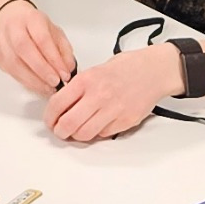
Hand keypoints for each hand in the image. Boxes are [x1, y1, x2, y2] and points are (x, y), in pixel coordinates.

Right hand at [0, 0, 78, 93]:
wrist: (12, 21)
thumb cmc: (36, 28)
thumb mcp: (56, 33)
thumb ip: (64, 50)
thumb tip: (68, 68)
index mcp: (31, 18)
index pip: (41, 38)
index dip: (53, 58)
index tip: (64, 73)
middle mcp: (14, 28)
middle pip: (23, 49)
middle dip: (41, 69)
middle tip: (56, 82)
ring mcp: (3, 43)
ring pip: (14, 64)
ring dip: (34, 80)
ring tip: (49, 88)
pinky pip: (12, 73)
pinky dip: (27, 82)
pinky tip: (39, 86)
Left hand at [45, 41, 181, 141]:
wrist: (155, 71)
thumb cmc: (128, 68)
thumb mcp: (96, 69)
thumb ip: (79, 87)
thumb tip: (62, 105)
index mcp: (88, 80)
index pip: (57, 104)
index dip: (49, 117)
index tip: (50, 120)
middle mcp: (99, 96)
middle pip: (68, 125)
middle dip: (60, 131)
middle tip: (60, 130)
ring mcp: (113, 110)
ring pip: (85, 134)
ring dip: (77, 135)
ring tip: (78, 130)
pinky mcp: (125, 121)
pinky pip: (103, 135)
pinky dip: (97, 134)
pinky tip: (97, 125)